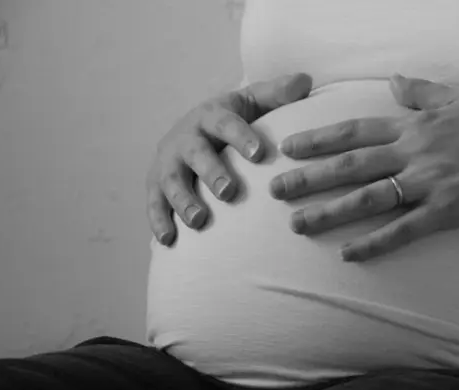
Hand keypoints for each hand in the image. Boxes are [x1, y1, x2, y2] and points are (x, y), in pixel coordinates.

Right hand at [146, 73, 312, 244]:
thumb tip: (305, 81)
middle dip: (211, 172)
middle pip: (196, 153)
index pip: (226, 123)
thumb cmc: (232, 120)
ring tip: (199, 220)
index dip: (241, 137)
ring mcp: (168, 162)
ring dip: (183, 201)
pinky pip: (153, 203)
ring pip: (171, 181)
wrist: (192, 131)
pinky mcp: (155, 185)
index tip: (260, 154)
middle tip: (229, 192)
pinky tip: (169, 240)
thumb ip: (276, 94)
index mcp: (211, 115)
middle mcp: (186, 137)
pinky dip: (158, 221)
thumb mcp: (252, 102)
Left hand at [269, 75, 458, 261]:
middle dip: (309, 177)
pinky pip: (403, 230)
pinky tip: (348, 254)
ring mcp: (429, 183)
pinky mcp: (447, 212)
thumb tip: (393, 81)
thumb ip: (422, 92)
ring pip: (368, 199)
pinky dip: (374, 243)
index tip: (288, 147)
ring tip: (297, 224)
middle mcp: (415, 152)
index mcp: (415, 127)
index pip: (355, 131)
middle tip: (275, 190)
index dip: (318, 139)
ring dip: (329, 212)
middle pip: (350, 166)